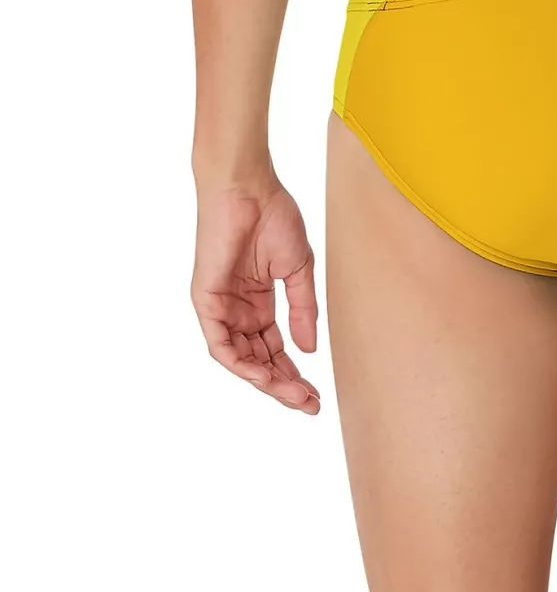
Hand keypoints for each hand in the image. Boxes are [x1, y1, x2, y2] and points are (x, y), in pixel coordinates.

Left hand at [191, 175, 320, 411]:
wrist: (248, 188)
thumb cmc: (274, 218)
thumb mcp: (298, 271)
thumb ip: (303, 310)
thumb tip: (309, 349)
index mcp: (259, 303)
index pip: (276, 349)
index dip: (295, 372)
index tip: (317, 393)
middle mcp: (238, 311)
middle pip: (260, 360)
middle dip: (284, 385)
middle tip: (309, 403)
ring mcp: (220, 307)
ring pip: (240, 359)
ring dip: (266, 381)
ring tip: (293, 395)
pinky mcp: (205, 300)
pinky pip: (219, 343)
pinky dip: (240, 363)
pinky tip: (263, 376)